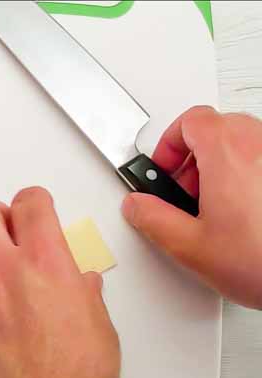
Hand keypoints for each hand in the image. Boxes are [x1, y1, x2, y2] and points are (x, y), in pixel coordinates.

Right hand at [122, 106, 261, 308]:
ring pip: (244, 142)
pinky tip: (242, 212)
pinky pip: (261, 161)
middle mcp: (259, 147)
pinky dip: (247, 175)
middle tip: (185, 188)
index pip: (192, 120)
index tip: (163, 170)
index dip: (169, 143)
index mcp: (229, 154)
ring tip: (214, 203)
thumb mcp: (190, 247)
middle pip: (218, 126)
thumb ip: (153, 220)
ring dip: (222, 164)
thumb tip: (138, 207)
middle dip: (194, 154)